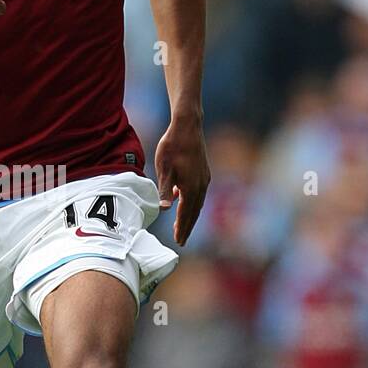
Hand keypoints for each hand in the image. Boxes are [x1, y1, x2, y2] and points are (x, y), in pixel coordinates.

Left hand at [154, 115, 210, 246]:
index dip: (182, 228)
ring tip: (181, 225)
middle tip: (181, 240)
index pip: (186, 214)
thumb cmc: (172, 147)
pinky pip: (198, 193)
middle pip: (194, 211)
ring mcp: (204, 178)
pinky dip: (191, 202)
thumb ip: (165, 190)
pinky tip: (182, 200)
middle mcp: (201, 185)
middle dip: (187, 226)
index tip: (179, 241)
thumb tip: (164, 209)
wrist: (187, 126)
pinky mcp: (203, 171)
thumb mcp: (164, 169)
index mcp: (191, 188)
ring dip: (190, 215)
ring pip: (197, 202)